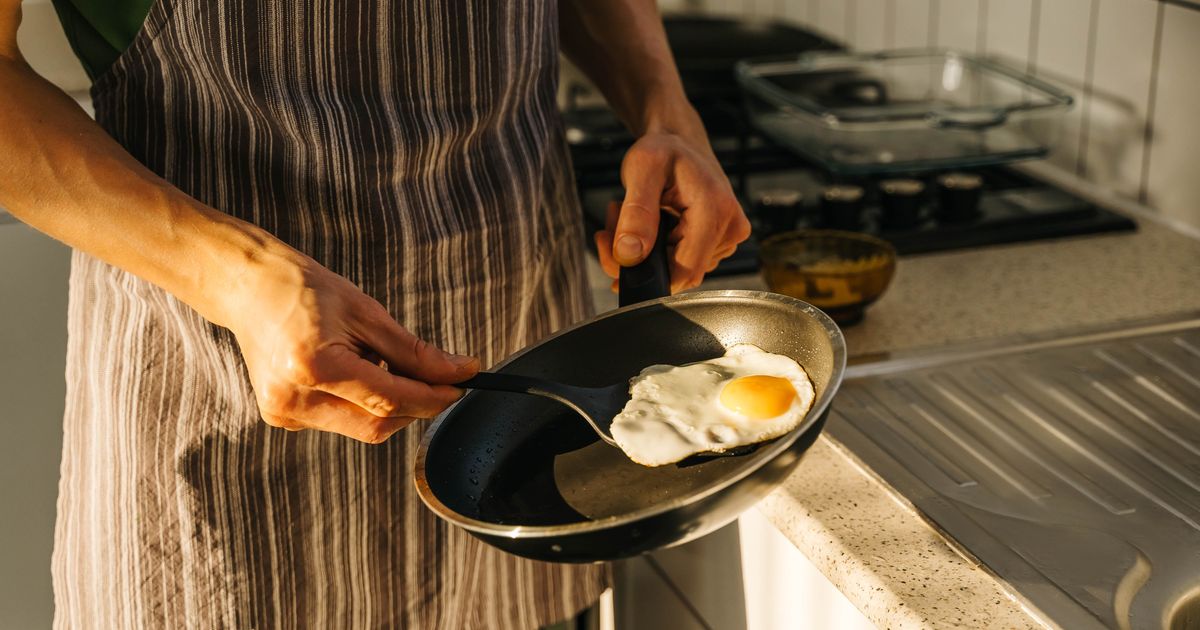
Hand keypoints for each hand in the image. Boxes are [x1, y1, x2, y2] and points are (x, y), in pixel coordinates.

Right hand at [223, 253, 478, 443]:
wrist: (248, 288)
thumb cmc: (307, 291)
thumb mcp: (367, 312)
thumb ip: (413, 352)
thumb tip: (460, 372)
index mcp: (314, 367)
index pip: (389, 400)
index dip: (432, 397)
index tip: (462, 385)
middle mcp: (294, 399)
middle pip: (376, 425)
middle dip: (414, 406)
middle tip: (437, 380)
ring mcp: (284, 413)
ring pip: (360, 428)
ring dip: (387, 404)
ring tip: (375, 360)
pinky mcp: (281, 418)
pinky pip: (339, 421)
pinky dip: (360, 403)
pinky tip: (349, 370)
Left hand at [594, 127, 749, 292]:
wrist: (681, 141)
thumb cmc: (664, 150)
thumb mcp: (642, 169)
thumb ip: (636, 213)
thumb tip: (629, 255)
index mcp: (716, 211)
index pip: (684, 271)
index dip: (647, 274)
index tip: (616, 254)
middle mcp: (729, 230)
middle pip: (678, 274)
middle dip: (639, 258)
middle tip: (613, 226)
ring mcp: (726, 239)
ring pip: (677, 270)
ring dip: (644, 253)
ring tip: (628, 218)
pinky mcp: (718, 243)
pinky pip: (682, 262)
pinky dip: (656, 250)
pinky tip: (646, 226)